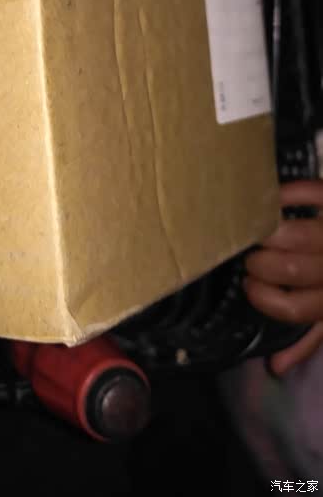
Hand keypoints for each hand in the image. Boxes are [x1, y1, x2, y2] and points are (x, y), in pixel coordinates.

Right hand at [244, 179, 322, 374]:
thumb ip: (306, 340)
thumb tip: (275, 367)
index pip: (295, 308)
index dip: (265, 298)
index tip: (248, 286)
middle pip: (292, 268)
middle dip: (261, 263)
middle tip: (250, 258)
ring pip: (301, 235)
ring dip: (270, 231)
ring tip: (256, 230)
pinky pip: (312, 193)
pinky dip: (290, 193)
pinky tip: (273, 199)